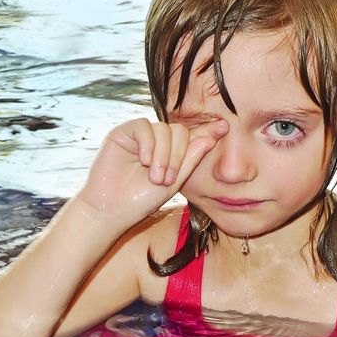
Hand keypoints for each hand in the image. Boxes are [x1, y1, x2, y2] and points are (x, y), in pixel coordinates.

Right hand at [77, 118, 227, 230]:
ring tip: (155, 176)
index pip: (193, 136)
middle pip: (180, 131)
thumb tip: (209, 139)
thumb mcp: (173, 182)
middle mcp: (158, 141)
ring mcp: (141, 135)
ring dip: (163, 154)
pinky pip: (143, 126)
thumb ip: (190, 160)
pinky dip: (148, 142)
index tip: (225, 127)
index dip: (208, 130)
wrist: (112, 210)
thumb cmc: (142, 200)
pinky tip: (145, 160)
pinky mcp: (124, 132)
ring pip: (163, 129)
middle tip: (167, 179)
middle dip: (178, 155)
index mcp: (173, 152)